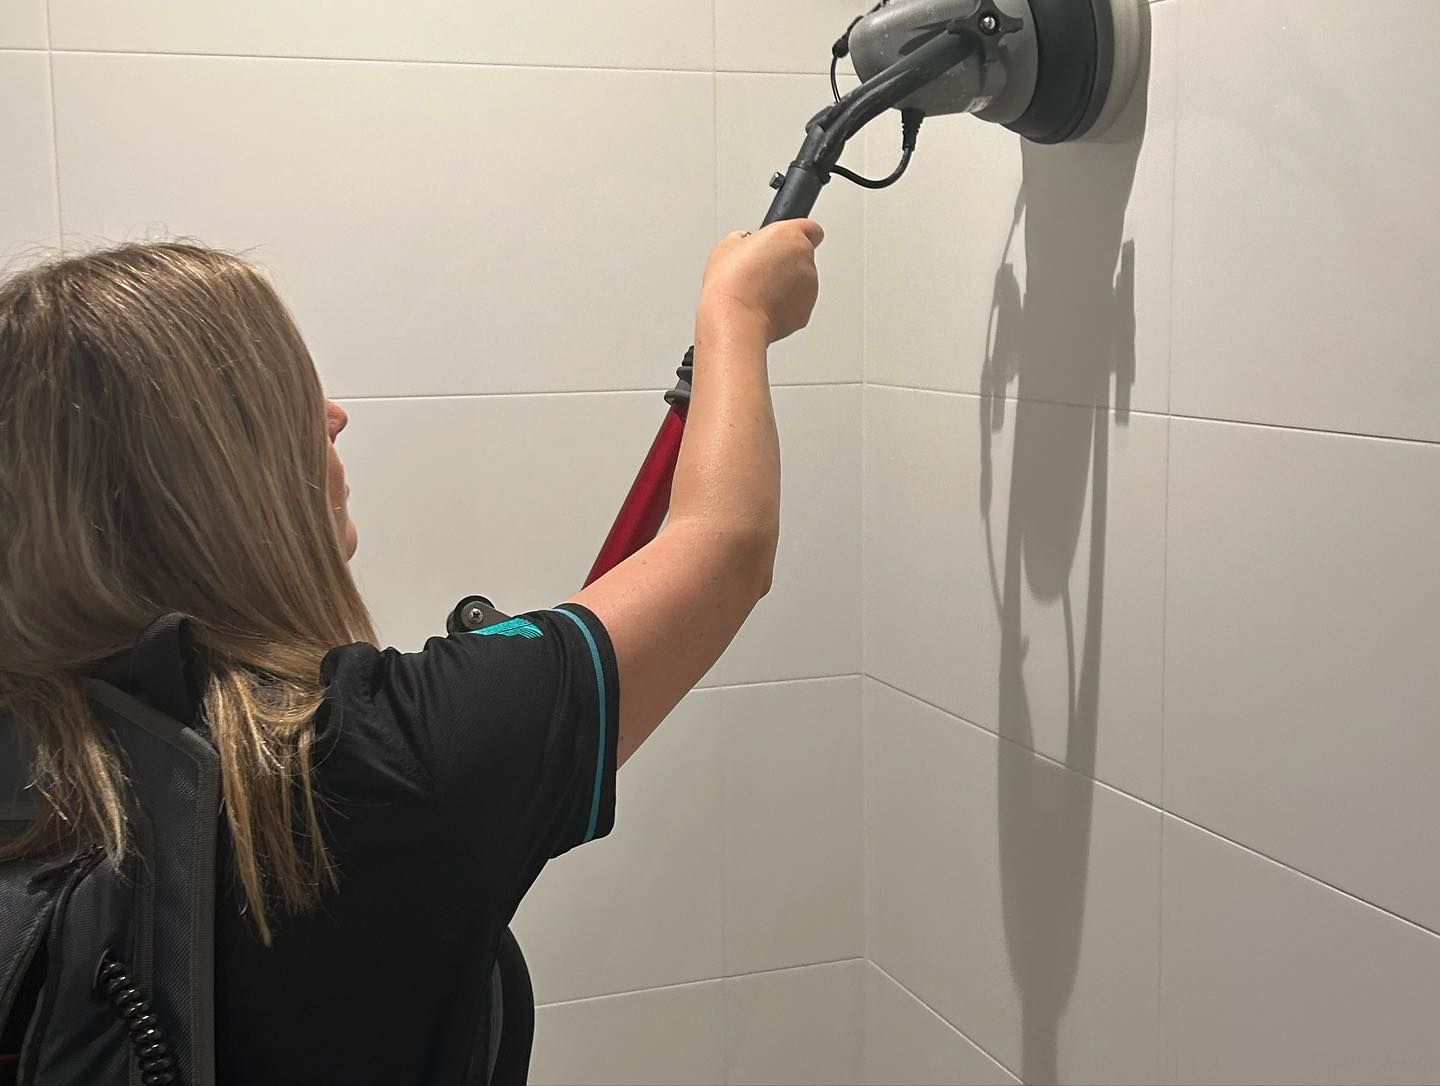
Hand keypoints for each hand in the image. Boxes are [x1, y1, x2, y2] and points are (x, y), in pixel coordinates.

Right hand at [698, 220, 824, 344]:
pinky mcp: (806, 310)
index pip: (811, 228)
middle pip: (802, 257)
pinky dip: (785, 305)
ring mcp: (809, 287)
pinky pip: (798, 305)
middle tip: (761, 271)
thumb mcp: (729, 245)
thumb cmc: (732, 282)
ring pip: (801, 282)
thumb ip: (747, 239)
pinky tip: (763, 305)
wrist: (736, 317)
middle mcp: (805, 259)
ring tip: (758, 291)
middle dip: (786, 263)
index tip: (787, 241)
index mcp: (790, 236)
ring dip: (786, 285)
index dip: (798, 235)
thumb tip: (746, 244)